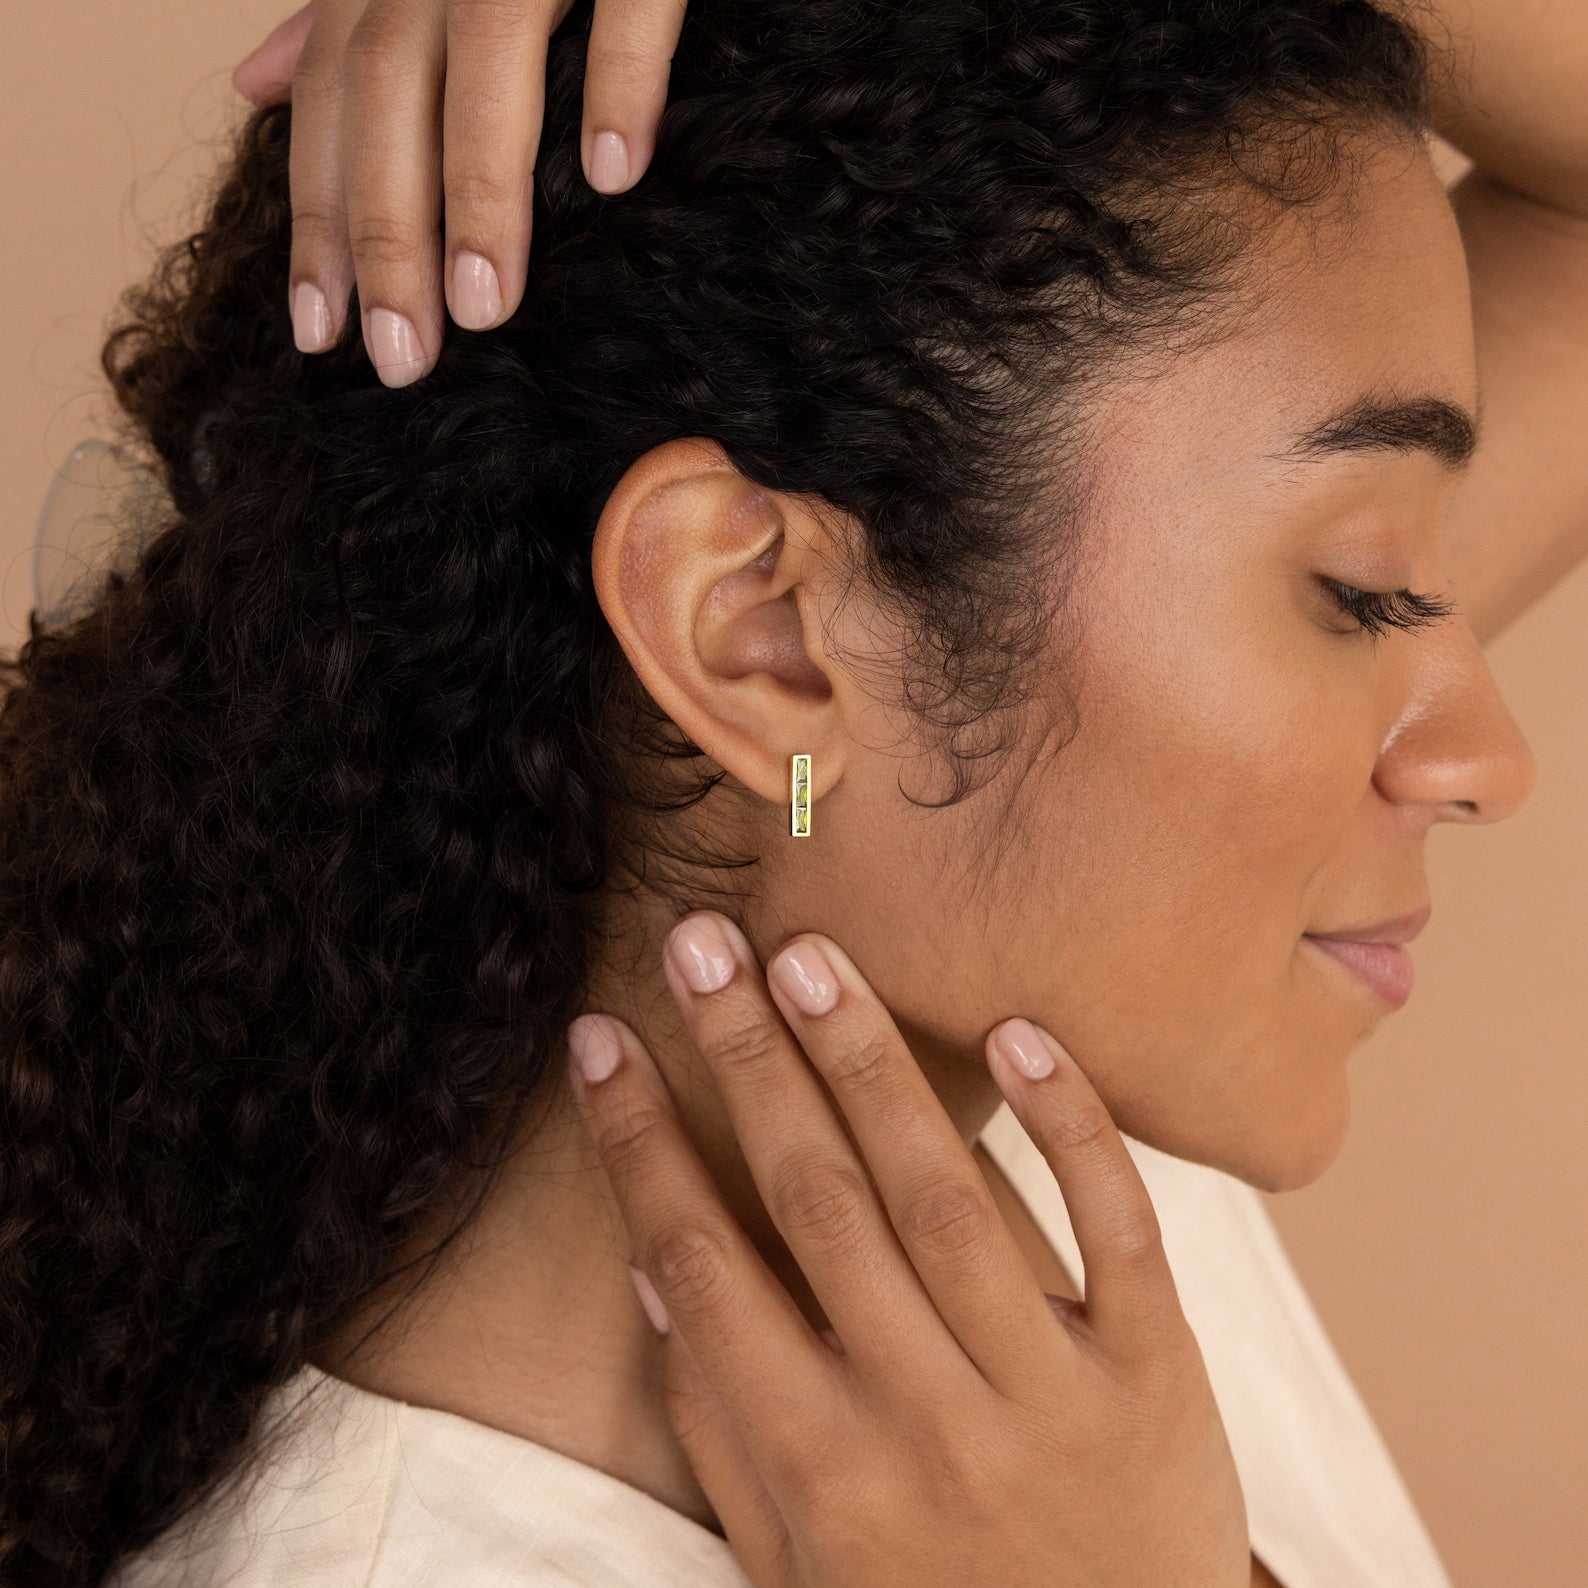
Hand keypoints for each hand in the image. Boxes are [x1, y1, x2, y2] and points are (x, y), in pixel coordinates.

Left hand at [230, 0, 686, 382]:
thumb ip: (338, 15)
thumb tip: (254, 83)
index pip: (329, 100)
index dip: (314, 214)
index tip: (316, 330)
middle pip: (387, 96)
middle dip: (383, 233)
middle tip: (400, 357)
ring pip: (485, 58)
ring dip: (481, 187)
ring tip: (484, 306)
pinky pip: (627, 2)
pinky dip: (619, 79)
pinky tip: (617, 174)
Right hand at [566, 911, 1249, 1586]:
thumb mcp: (795, 1567)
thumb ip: (719, 1434)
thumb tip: (652, 1279)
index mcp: (822, 1470)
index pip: (704, 1269)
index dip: (642, 1144)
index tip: (603, 1040)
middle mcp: (928, 1423)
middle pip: (817, 1204)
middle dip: (747, 1061)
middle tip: (703, 945)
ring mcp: (1051, 1394)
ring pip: (946, 1197)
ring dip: (870, 1065)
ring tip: (810, 961)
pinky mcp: (1160, 1375)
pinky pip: (1120, 1229)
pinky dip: (1071, 1126)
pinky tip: (1017, 1032)